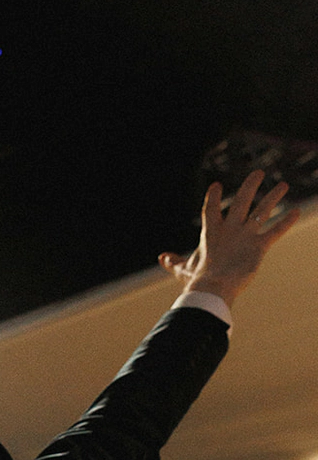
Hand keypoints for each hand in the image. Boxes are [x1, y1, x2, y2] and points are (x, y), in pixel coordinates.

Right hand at [159, 170, 298, 305]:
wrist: (212, 287)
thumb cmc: (197, 280)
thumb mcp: (183, 269)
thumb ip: (174, 262)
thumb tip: (162, 257)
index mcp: (210, 232)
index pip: (210, 209)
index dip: (212, 196)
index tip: (216, 185)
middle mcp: (229, 229)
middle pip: (241, 201)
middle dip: (250, 186)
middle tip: (258, 173)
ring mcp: (245, 235)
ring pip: (261, 211)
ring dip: (273, 197)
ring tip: (283, 185)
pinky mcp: (258, 246)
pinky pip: (275, 231)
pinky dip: (286, 221)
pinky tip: (297, 211)